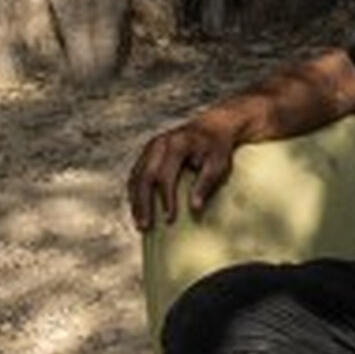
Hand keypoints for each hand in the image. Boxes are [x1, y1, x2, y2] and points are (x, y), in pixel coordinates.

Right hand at [127, 112, 235, 228]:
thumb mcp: (219, 163)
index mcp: (176, 144)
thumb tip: (194, 208)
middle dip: (143, 204)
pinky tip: (138, 210)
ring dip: (136, 202)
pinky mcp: (147, 152)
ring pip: (136, 176)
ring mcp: (150, 147)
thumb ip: (206, 183)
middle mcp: (159, 143)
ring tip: (140, 224)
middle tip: (144, 227)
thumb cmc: (218, 148)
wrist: (213, 125)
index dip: (166, 198)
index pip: (165, 175)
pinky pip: (136, 175)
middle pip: (144, 176)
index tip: (169, 219)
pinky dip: (135, 194)